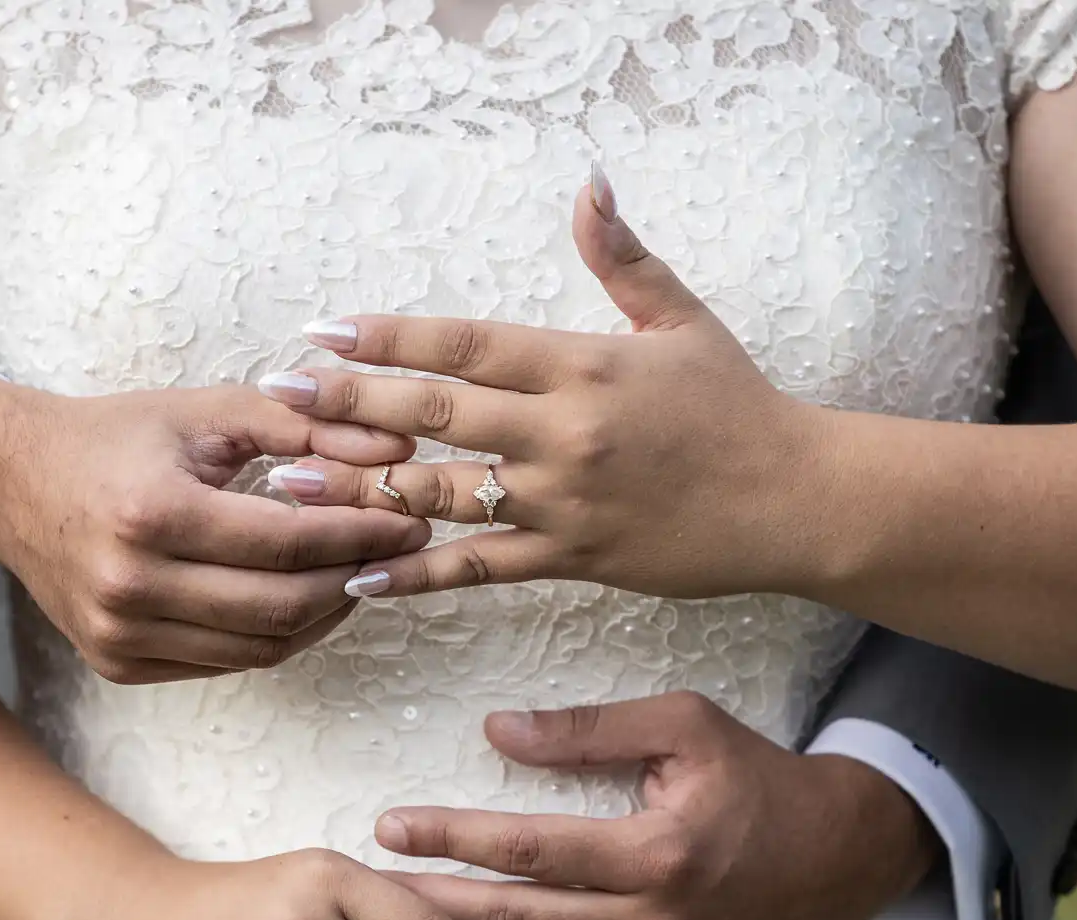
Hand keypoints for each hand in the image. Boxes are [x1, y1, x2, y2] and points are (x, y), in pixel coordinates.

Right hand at [0, 379, 432, 683]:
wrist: (7, 483)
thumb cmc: (113, 439)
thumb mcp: (204, 411)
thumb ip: (303, 425)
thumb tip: (397, 450)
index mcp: (151, 512)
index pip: (287, 543)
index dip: (360, 535)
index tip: (409, 520)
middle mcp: (130, 584)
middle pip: (282, 607)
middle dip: (354, 581)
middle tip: (397, 553)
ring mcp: (119, 634)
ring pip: (261, 648)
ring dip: (324, 617)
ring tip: (356, 573)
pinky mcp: (117, 663)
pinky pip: (225, 662)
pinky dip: (274, 637)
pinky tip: (301, 600)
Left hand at [257, 166, 828, 601]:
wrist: (796, 500)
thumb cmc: (738, 405)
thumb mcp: (682, 318)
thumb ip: (622, 257)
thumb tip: (587, 185)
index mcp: (583, 364)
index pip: (467, 345)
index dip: (390, 339)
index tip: (326, 334)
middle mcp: (565, 433)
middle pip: (437, 416)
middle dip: (351, 406)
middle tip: (281, 397)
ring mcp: (565, 503)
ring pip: (444, 495)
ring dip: (361, 490)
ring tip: (289, 486)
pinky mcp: (573, 561)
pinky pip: (480, 570)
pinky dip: (418, 576)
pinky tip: (359, 577)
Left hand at [377, 693, 939, 919]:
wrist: (847, 854)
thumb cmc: (761, 781)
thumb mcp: (686, 726)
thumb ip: (590, 728)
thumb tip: (496, 729)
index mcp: (652, 851)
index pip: (527, 849)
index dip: (452, 837)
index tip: (389, 828)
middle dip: (431, 910)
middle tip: (361, 898)